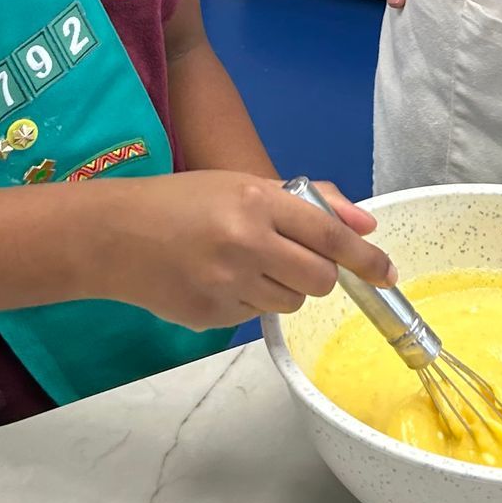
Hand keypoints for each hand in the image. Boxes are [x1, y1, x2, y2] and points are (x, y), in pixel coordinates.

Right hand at [92, 172, 394, 332]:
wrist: (114, 235)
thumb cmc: (183, 202)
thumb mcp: (244, 185)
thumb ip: (310, 204)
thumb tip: (365, 226)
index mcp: (256, 201)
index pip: (329, 236)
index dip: (365, 258)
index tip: (387, 272)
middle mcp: (245, 243)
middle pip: (318, 280)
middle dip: (318, 275)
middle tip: (294, 261)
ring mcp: (227, 285)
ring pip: (290, 303)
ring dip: (282, 288)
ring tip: (246, 265)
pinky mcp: (210, 317)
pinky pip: (254, 316)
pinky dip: (248, 301)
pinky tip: (217, 280)